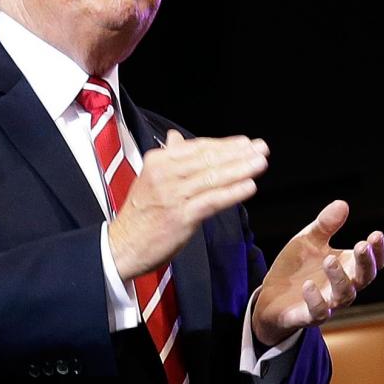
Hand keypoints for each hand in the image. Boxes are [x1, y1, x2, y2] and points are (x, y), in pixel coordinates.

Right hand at [107, 129, 266, 281]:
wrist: (122, 246)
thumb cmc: (141, 214)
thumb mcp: (150, 179)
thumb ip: (168, 158)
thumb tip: (175, 137)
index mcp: (159, 161)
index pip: (198, 147)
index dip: (225, 144)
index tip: (246, 142)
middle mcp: (165, 174)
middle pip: (209, 159)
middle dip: (238, 153)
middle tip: (261, 148)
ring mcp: (173, 195)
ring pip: (213, 177)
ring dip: (241, 169)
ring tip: (260, 163)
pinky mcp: (181, 217)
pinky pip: (212, 201)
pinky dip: (232, 192)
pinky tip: (249, 186)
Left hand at [251, 202, 383, 347]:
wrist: (271, 297)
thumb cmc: (296, 268)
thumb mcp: (308, 240)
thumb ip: (325, 225)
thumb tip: (342, 203)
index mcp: (347, 267)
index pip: (372, 262)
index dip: (377, 251)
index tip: (376, 234)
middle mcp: (343, 287)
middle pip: (364, 278)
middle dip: (365, 262)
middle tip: (361, 245)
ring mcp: (328, 303)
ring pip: (344, 295)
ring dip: (339, 277)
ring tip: (329, 260)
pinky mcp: (309, 316)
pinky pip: (318, 312)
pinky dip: (316, 300)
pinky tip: (308, 285)